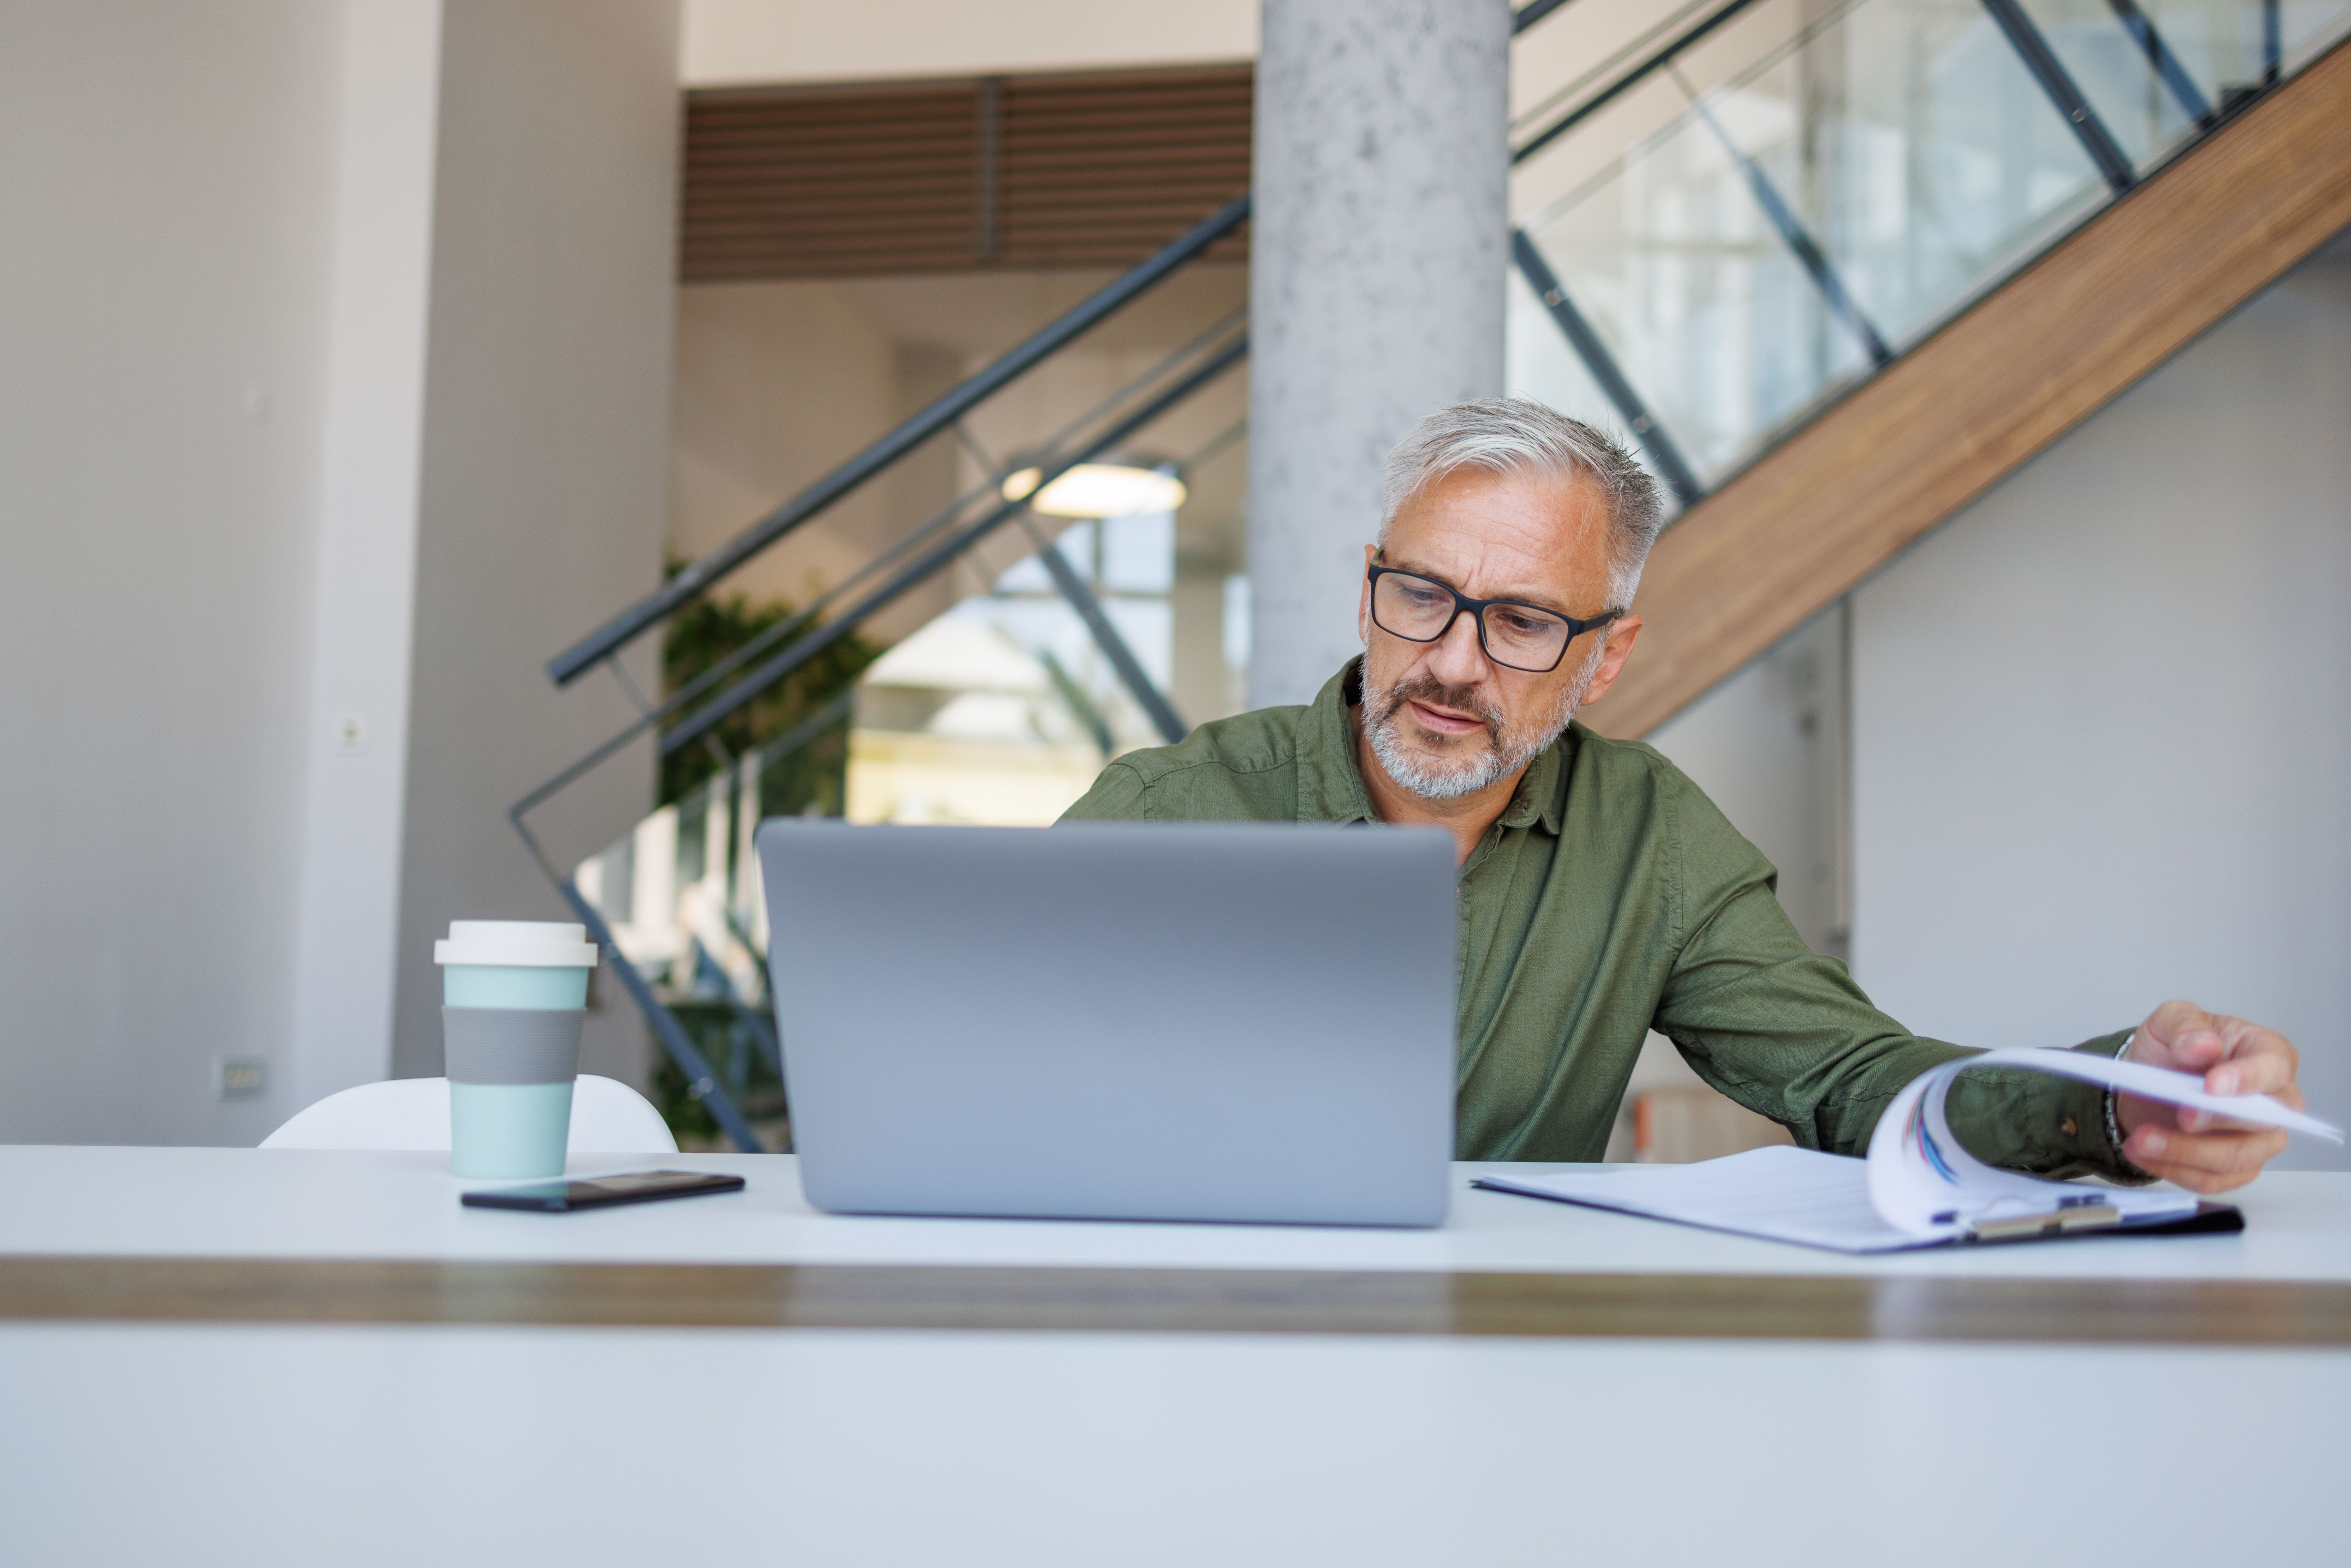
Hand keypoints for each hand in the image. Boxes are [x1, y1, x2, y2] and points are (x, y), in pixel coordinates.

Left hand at [2116, 1000, 2302, 1193]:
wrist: (2148, 1082)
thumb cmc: (2173, 1049)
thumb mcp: (2169, 1020)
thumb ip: (2186, 1025)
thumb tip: (2204, 1045)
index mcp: (2267, 1054)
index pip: (2274, 1068)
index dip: (2247, 1079)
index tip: (2212, 1087)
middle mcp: (2274, 1101)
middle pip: (2261, 1121)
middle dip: (2215, 1121)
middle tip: (2179, 1116)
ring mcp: (2259, 1138)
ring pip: (2236, 1158)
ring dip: (2185, 1153)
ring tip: (2141, 1141)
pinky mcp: (2238, 1167)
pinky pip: (2214, 1180)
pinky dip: (2176, 1170)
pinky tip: (2145, 1154)